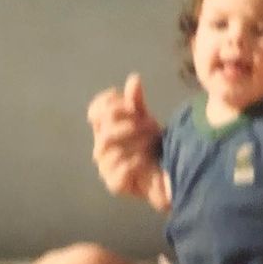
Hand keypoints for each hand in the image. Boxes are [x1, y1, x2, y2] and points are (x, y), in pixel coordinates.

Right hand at [87, 72, 163, 202]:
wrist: (167, 175)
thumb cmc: (152, 146)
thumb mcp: (145, 120)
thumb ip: (137, 102)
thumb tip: (134, 78)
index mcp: (104, 129)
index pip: (95, 111)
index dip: (109, 103)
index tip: (129, 103)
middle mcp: (101, 147)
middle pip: (104, 129)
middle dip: (129, 124)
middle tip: (150, 125)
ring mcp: (105, 167)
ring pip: (110, 148)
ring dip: (136, 141)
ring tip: (153, 141)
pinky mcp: (115, 184)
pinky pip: (120, 169)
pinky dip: (135, 162)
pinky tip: (146, 160)